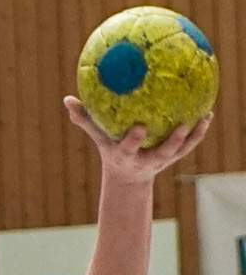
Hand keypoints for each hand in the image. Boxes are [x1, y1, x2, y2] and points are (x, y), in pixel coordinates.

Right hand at [64, 96, 210, 181]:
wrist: (128, 176)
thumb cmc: (112, 149)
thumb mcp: (98, 137)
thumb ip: (85, 119)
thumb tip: (67, 99)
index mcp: (126, 155)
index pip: (129, 148)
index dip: (135, 140)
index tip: (139, 127)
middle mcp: (147, 160)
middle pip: (162, 153)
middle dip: (172, 142)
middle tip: (183, 126)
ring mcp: (163, 160)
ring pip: (181, 150)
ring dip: (193, 137)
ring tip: (203, 118)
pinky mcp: (175, 157)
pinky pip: (189, 145)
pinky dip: (199, 132)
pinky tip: (207, 113)